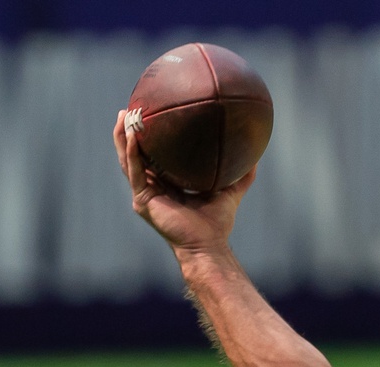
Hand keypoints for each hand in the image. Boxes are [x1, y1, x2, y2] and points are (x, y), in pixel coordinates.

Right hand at [113, 110, 253, 257]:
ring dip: (123, 137)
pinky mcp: (143, 200)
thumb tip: (257, 157)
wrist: (209, 245)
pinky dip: (132, 153)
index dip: (148, 137)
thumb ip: (242, 176)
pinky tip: (132, 136)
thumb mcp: (230, 192)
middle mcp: (152, 187)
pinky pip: (134, 172)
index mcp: (166, 183)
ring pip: (127, 160)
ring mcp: (145, 193)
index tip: (149, 113)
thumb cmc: (217, 223)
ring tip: (122, 115)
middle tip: (128, 108)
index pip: (153, 156)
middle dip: (128, 131)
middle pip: (134, 154)